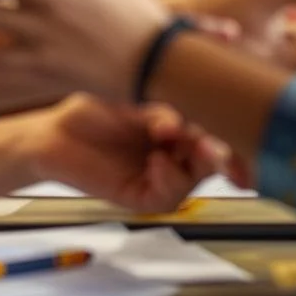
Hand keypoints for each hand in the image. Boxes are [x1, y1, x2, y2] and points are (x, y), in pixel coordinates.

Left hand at [25, 94, 225, 213]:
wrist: (52, 132)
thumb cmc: (91, 110)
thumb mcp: (132, 99)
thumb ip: (159, 113)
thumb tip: (179, 126)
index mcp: (178, 127)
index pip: (216, 132)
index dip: (232, 132)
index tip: (244, 123)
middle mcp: (173, 154)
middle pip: (212, 160)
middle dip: (219, 152)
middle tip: (214, 142)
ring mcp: (157, 176)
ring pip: (193, 180)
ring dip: (193, 163)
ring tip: (179, 141)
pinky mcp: (139, 196)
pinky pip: (166, 196)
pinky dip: (168, 178)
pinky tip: (158, 161)